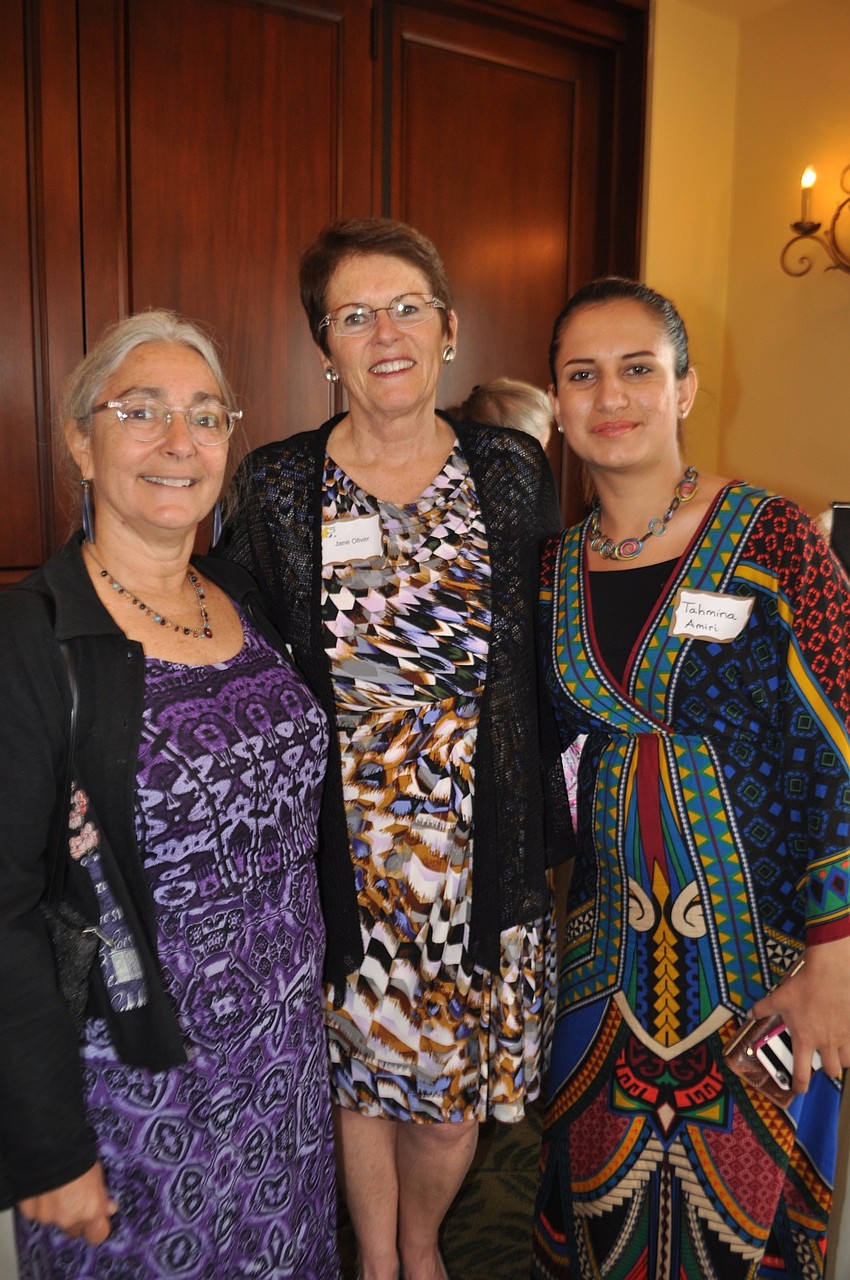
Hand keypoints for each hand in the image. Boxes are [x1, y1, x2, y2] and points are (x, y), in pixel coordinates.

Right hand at [18, 1161, 117, 1244]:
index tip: (97, 1219)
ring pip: (55, 1221)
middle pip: (74, 1229)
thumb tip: (109, 1209)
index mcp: (90, 1212)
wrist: (50, 1149)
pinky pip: (38, 1213)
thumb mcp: (98, 1174)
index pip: (98, 1235)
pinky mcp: (31, 1212)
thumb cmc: (79, 1158)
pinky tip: (43, 1188)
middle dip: (75, 1219)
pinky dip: (40, 1204)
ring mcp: (48, 1217)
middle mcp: (69, 1220)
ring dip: (56, 1210)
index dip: (97, 1228)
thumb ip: (102, 1196)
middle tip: (75, 1200)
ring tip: (56, 1189)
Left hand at [753, 937, 849, 1093]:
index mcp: (805, 1040)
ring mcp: (843, 1036)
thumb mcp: (778, 998)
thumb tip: (750, 1014)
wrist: (829, 973)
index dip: (800, 1085)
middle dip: (826, 1071)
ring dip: (840, 1061)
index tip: (799, 1089)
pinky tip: (845, 1038)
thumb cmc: (803, 987)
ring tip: (834, 1053)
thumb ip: (763, 1008)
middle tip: (820, 1062)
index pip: (802, 1073)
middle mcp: (825, 1043)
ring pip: (846, 1062)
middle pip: (831, 1072)